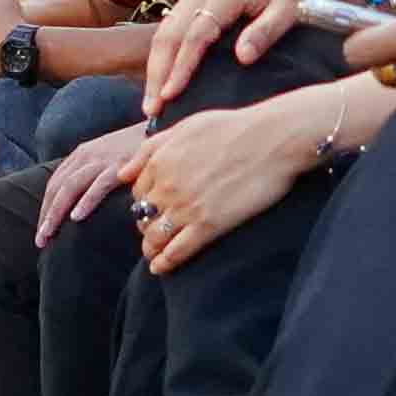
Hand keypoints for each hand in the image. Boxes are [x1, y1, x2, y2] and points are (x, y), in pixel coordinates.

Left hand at [31, 119, 149, 236]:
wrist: (160, 130)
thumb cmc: (135, 149)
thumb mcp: (107, 158)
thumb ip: (92, 175)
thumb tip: (79, 202)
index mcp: (81, 155)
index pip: (55, 184)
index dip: (45, 207)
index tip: (41, 229)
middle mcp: (86, 156)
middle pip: (57, 188)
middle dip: (46, 214)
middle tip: (40, 240)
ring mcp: (102, 161)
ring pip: (70, 188)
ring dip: (56, 212)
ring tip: (49, 233)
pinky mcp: (119, 166)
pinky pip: (98, 186)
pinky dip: (86, 201)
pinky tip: (77, 218)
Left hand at [123, 80, 379, 272]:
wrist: (272, 139)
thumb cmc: (233, 128)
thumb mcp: (185, 127)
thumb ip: (151, 148)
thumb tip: (124, 174)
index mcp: (160, 162)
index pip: (137, 192)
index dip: (143, 201)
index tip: (152, 208)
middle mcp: (167, 187)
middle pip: (143, 216)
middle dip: (145, 226)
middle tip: (154, 232)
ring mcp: (186, 208)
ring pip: (155, 237)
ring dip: (151, 248)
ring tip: (154, 254)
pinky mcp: (208, 225)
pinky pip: (177, 251)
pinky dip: (165, 263)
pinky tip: (160, 268)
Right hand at [146, 0, 345, 113]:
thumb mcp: (289, 11)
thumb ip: (264, 33)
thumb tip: (242, 57)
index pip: (194, 36)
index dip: (180, 67)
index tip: (169, 95)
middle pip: (169, 35)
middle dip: (157, 73)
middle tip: (152, 109)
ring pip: (164, 31)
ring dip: (155, 67)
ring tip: (152, 102)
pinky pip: (170, 26)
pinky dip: (162, 54)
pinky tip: (161, 78)